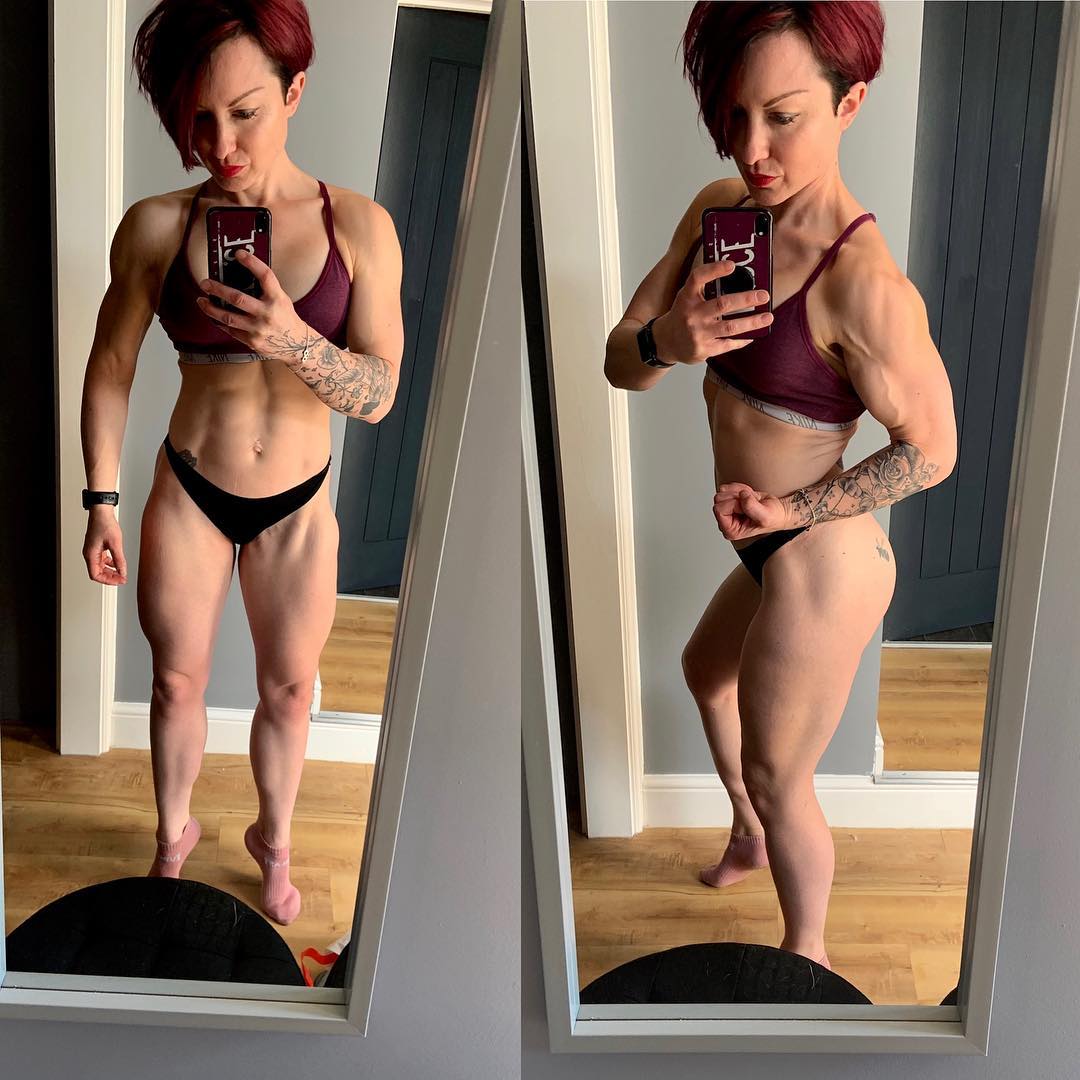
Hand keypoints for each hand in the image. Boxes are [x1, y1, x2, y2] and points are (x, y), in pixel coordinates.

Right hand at [83, 511, 126, 585]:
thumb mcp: (116, 544)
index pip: (95, 575)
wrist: (101, 512)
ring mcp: (92, 550)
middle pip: (97, 572)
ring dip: (110, 571)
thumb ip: (119, 560)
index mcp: (90, 554)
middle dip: (110, 577)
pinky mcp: (97, 547)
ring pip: (100, 567)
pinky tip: (117, 563)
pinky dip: (109, 564)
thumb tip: (123, 572)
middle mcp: (89, 553)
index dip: (108, 580)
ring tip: (121, 573)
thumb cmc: (105, 524)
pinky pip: (102, 560)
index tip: (119, 581)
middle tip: (122, 578)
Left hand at [196, 249, 310, 356]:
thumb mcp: (281, 299)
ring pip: (228, 317)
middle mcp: (268, 314)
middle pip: (237, 298)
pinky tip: (212, 315)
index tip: (238, 253)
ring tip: (201, 300)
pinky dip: (219, 321)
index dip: (252, 262)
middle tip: (205, 283)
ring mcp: (259, 329)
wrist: (297, 345)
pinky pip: (230, 330)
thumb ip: (265, 289)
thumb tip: (239, 275)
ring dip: (210, 308)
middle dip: (217, 289)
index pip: (265, 276)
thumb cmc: (285, 318)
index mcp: (277, 299)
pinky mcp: (252, 341)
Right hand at [652, 260, 773, 365]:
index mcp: (686, 297)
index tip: (732, 265)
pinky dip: (742, 340)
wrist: (666, 342)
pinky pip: (727, 344)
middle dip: (746, 299)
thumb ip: (705, 288)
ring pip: (729, 327)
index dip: (714, 269)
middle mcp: (691, 315)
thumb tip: (738, 275)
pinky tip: (753, 335)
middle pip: (722, 304)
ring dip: (751, 322)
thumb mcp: (687, 298)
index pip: (698, 278)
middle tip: (764, 295)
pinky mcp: (703, 350)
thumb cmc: (683, 315)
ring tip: (768, 317)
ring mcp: (697, 334)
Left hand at [712, 483, 791, 540]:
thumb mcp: (765, 516)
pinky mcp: (728, 501)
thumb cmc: (772, 518)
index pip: (719, 510)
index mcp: (730, 530)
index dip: (734, 504)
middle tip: (751, 503)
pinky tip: (748, 495)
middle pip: (718, 499)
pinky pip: (727, 487)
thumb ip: (751, 507)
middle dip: (736, 497)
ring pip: (722, 492)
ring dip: (739, 492)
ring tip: (751, 499)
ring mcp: (726, 510)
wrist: (778, 511)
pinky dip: (739, 487)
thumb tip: (742, 495)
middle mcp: (724, 521)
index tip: (747, 508)